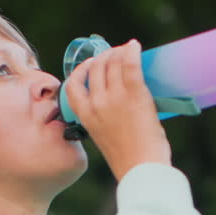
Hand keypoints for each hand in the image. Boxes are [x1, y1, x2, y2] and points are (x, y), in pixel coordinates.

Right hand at [64, 39, 171, 180]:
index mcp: (85, 115)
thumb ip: (104, 117)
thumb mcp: (105, 136)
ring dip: (119, 52)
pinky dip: (131, 52)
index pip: (73, 84)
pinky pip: (130, 65)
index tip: (92, 64)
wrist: (142, 169)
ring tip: (128, 50)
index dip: (82, 69)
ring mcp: (115, 97)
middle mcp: (96, 103)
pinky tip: (134, 46)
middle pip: (96, 67)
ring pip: (113, 63)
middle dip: (105, 56)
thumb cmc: (129, 158)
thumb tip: (118, 100)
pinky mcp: (135, 94)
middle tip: (117, 55)